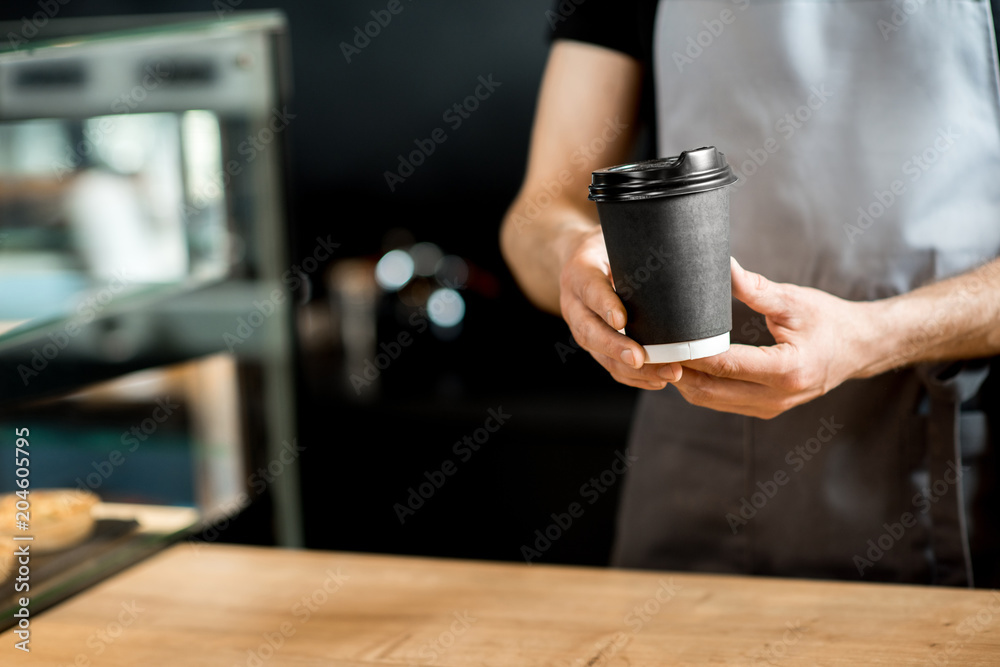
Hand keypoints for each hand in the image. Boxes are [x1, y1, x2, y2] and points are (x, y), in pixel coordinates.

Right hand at [558, 230, 682, 389]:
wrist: (580, 259)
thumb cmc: (611, 245)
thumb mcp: (623, 238)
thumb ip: (650, 249)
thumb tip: (711, 265)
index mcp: (580, 271)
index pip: (590, 289)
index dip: (604, 306)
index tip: (622, 320)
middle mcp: (574, 302)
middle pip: (589, 331)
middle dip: (615, 348)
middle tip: (640, 358)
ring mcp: (581, 326)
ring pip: (599, 354)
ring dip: (630, 370)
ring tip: (663, 375)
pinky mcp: (593, 342)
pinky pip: (608, 365)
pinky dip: (632, 377)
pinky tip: (656, 381)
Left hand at [676, 258, 879, 418]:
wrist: (859, 348)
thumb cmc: (830, 321)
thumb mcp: (794, 300)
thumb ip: (755, 288)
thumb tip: (722, 266)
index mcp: (787, 370)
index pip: (725, 364)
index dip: (690, 353)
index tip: (663, 339)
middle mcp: (777, 396)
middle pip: (709, 390)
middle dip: (677, 371)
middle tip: (650, 348)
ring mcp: (770, 408)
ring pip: (710, 401)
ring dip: (683, 381)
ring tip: (661, 355)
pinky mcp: (764, 409)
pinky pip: (721, 403)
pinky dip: (698, 386)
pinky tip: (683, 365)